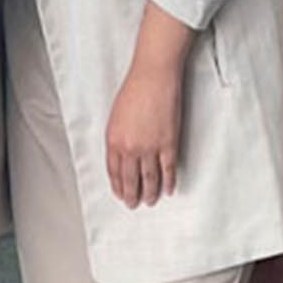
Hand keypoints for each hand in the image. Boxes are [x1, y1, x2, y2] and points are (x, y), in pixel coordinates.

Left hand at [105, 60, 183, 207]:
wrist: (153, 77)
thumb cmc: (135, 90)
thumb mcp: (116, 115)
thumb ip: (118, 136)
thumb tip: (122, 153)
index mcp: (114, 140)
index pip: (113, 171)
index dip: (117, 185)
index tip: (120, 193)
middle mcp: (130, 147)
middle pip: (130, 179)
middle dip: (131, 194)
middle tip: (133, 204)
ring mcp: (150, 148)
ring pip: (149, 178)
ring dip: (150, 192)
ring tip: (149, 201)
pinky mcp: (168, 144)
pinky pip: (168, 169)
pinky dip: (168, 181)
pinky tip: (168, 189)